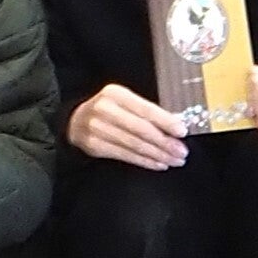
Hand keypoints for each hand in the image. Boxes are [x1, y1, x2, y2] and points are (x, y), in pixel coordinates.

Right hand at [66, 84, 191, 172]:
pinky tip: (158, 164)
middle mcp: (105, 109)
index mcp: (116, 94)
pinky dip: (145, 161)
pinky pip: (126, 155)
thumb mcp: (124, 102)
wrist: (75, 121)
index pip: (145, 109)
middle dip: (165, 143)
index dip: (165, 121)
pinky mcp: (95, 146)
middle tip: (181, 152)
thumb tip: (175, 125)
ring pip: (135, 145)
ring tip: (174, 160)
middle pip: (140, 129)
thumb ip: (145, 111)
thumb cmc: (108, 110)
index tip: (182, 131)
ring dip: (158, 155)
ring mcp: (97, 128)